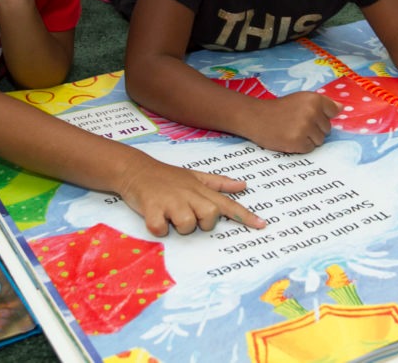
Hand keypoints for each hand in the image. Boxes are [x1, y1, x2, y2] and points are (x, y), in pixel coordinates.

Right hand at [117, 158, 267, 236]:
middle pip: (210, 216)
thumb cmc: (167, 176)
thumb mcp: (195, 175)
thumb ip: (218, 183)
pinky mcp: (152, 208)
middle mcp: (188, 194)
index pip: (227, 204)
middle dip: (202, 222)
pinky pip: (161, 229)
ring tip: (169, 214)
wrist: (135, 169)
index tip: (262, 225)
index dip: (244, 216)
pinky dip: (158, 228)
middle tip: (188, 214)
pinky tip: (154, 217)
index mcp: (200, 189)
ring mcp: (170, 201)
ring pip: (187, 224)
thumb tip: (243, 184)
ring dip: (178, 226)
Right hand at [243, 92, 340, 152]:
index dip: (322, 116)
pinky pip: (309, 149)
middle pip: (327, 129)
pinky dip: (300, 147)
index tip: (309, 115)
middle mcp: (312, 112)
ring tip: (292, 131)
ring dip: (308, 139)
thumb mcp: (301, 99)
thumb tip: (342, 109)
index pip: (333, 112)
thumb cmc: (280, 109)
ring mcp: (305, 127)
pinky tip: (289, 138)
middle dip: (314, 129)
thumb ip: (322, 103)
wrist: (256, 117)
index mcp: (314, 99)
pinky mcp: (298, 142)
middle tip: (297, 123)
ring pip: (319, 140)